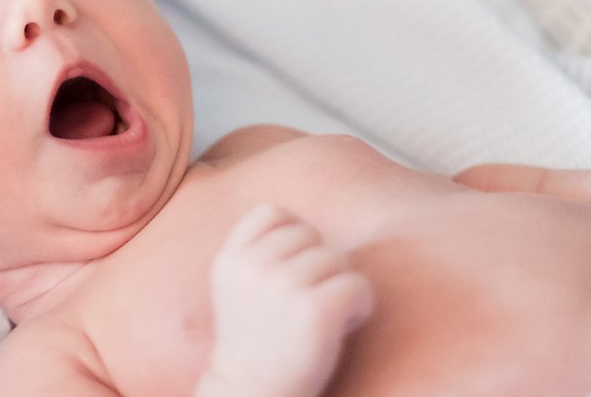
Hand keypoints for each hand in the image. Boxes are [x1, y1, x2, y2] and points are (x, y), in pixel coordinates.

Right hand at [199, 204, 371, 396]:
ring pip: (337, 258)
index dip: (292, 236)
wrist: (255, 394)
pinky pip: (357, 284)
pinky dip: (360, 305)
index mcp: (231, 259)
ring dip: (340, 286)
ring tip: (324, 316)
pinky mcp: (314, 311)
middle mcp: (252, 268)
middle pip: (310, 233)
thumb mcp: (238, 287)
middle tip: (309, 300)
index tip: (293, 271)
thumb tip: (306, 224)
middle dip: (319, 264)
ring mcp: (282, 287)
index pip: (272, 212)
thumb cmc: (258, 341)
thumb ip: (258, 251)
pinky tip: (342, 327)